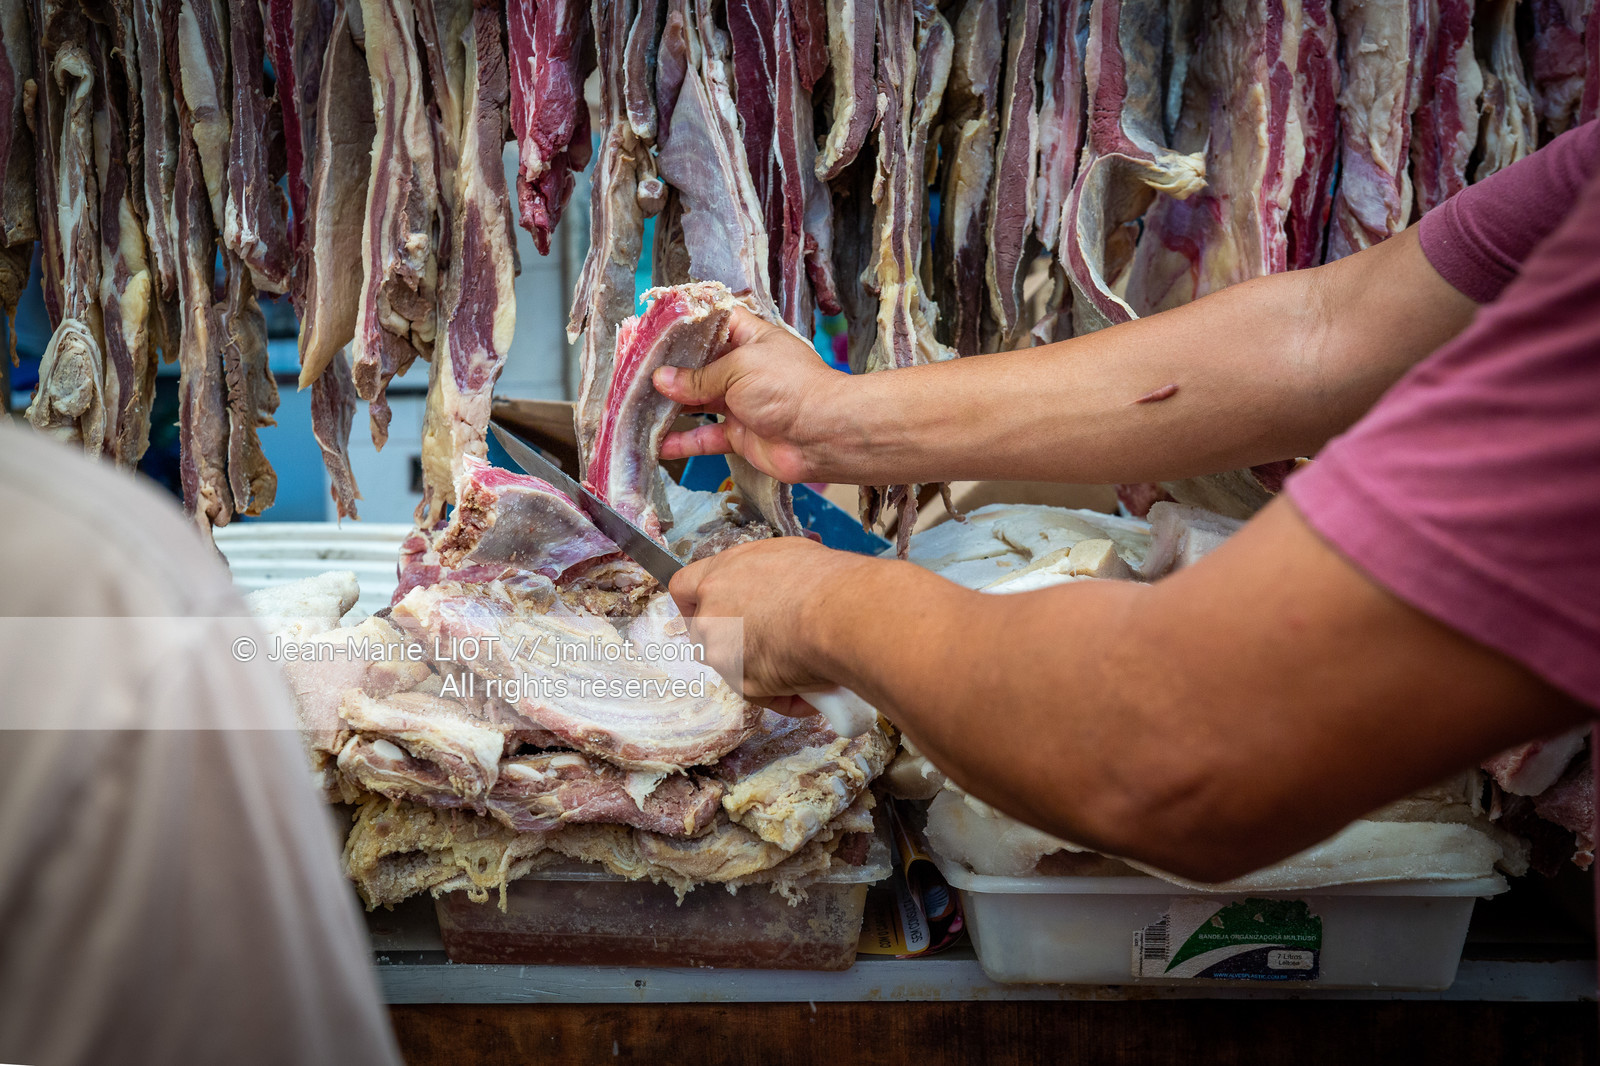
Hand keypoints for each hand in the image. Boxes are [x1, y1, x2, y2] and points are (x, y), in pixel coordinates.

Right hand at [654, 306, 850, 483]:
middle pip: (699, 365)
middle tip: (635, 371)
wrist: (822, 435)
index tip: (655, 328)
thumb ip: (699, 376)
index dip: (687, 325)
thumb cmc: (789, 387)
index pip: (714, 323)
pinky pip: (706, 436)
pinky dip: (683, 442)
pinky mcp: (739, 434)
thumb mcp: (739, 368)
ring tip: (638, 406)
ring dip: (670, 406)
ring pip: (697, 402)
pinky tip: (658, 445)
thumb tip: (662, 380)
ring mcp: (741, 402)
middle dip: (669, 369)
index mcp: (750, 339)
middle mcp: (743, 368)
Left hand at [668, 537, 875, 714]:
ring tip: (801, 662)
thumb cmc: (823, 580)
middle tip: (766, 638)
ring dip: (758, 668)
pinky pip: (761, 694)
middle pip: (702, 633)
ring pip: (731, 666)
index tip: (709, 608)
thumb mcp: (784, 557)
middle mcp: (711, 614)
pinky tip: (811, 686)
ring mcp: (723, 652)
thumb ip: (758, 576)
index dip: (695, 602)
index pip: (682, 589)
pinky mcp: (744, 684)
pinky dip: (784, 694)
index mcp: (718, 576)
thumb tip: (769, 587)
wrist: (841, 613)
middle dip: (729, 639)